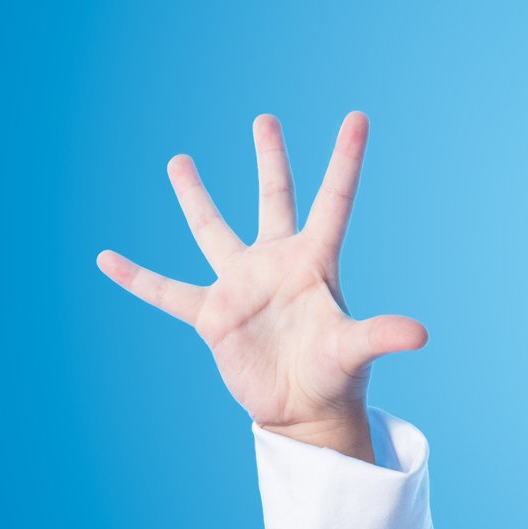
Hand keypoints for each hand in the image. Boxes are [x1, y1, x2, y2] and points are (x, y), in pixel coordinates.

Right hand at [95, 111, 426, 433]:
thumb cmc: (335, 377)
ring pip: (213, 230)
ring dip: (195, 197)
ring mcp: (241, 286)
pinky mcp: (212, 316)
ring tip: (180, 160)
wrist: (303, 411)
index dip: (345, 159)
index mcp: (316, 262)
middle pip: (273, 199)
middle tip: (265, 119)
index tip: (358, 117)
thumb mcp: (356, 351)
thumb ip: (382, 336)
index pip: (334, 200)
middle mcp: (276, 264)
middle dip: (270, 160)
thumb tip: (421, 335)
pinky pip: (166, 292)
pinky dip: (137, 278)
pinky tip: (106, 259)